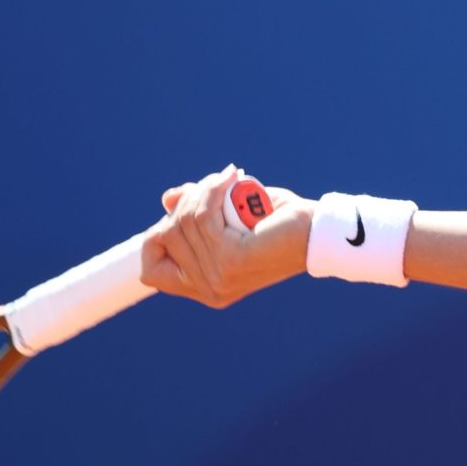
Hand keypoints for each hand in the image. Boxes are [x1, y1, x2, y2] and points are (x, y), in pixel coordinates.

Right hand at [141, 164, 312, 308]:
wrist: (316, 232)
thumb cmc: (274, 224)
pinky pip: (204, 215)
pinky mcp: (230, 259)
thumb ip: (195, 211)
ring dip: (202, 190)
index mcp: (203, 288)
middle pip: (166, 235)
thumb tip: (168, 200)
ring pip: (184, 221)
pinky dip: (213, 189)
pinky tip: (231, 176)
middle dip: (186, 202)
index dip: (157, 238)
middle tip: (215, 186)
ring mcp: (217, 277)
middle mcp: (207, 289)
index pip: (150, 272)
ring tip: (226, 179)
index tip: (180, 213)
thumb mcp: (227, 216)